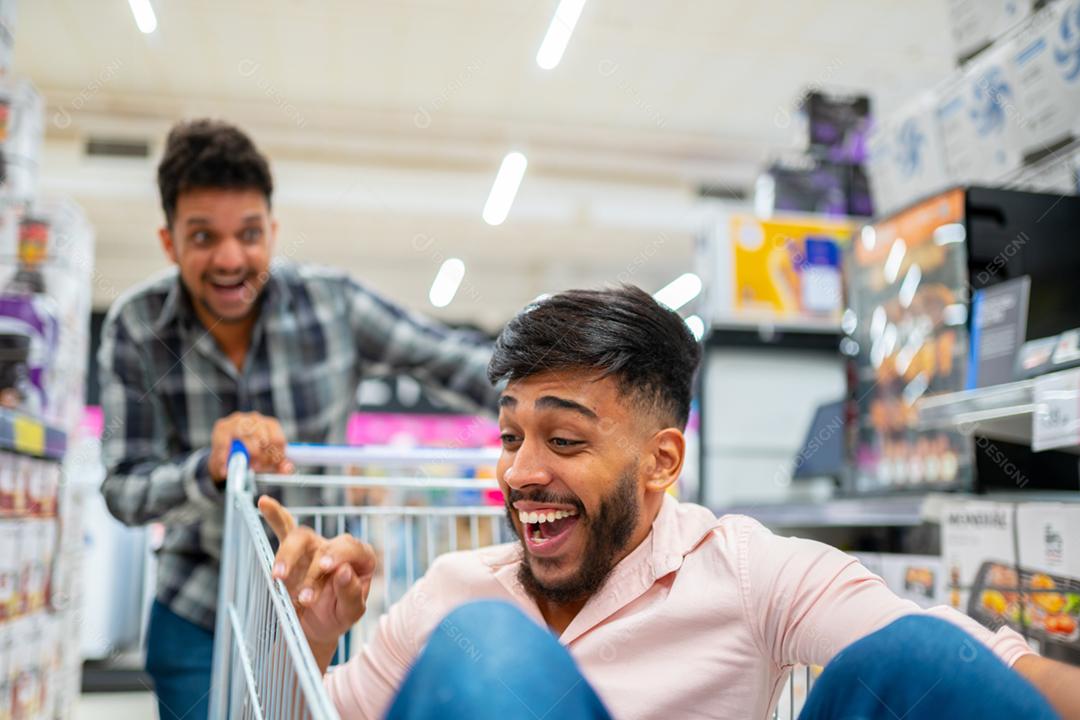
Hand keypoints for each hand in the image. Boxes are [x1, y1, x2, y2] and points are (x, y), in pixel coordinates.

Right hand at [209, 412, 293, 483]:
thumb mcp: (265, 460)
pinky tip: (226, 470)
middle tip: (259, 468)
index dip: (276, 456)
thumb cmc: (248, 454)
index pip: (278, 439)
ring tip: (246, 467)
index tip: (271, 466)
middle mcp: (255, 419)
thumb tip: (287, 469)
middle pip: (264, 439)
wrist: (223, 453)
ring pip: (247, 440)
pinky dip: (226, 460)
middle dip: (263, 457)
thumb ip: (278, 465)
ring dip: (247, 457)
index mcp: (269, 424)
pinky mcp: (222, 426)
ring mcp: (238, 421)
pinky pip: (226, 445)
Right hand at [259, 495, 375, 671]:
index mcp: (360, 559)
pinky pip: (283, 528)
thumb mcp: (351, 612)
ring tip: (278, 577)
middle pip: (323, 543)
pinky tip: (263, 502)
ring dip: (287, 555)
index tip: (327, 568)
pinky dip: (275, 516)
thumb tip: (344, 571)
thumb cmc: (338, 615)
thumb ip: (351, 594)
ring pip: (299, 538)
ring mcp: (313, 548)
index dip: (340, 555)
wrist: (317, 627)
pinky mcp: (293, 552)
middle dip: (311, 565)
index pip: (353, 548)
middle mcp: (336, 548)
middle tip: (304, 591)